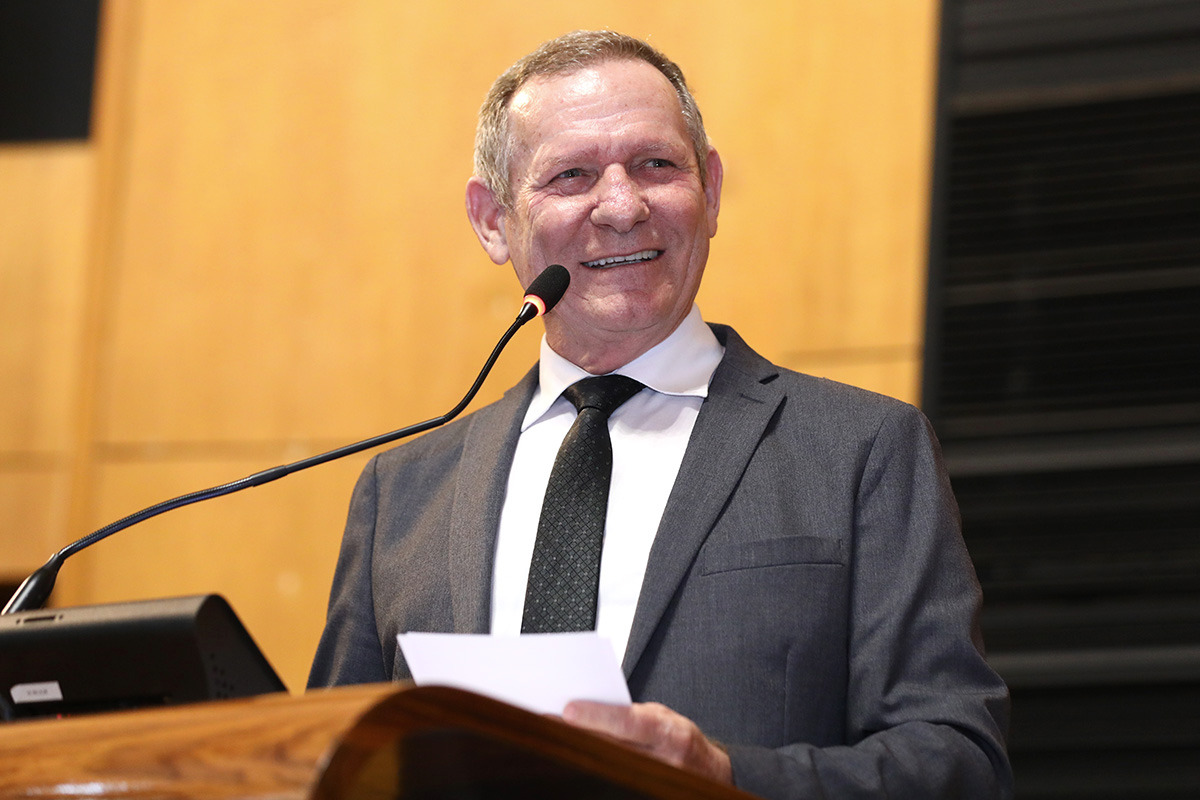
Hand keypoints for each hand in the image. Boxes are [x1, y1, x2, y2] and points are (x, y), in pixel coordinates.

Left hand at [562, 700, 732, 784]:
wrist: (709, 774)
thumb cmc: (678, 739)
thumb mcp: (662, 718)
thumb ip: (631, 716)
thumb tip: (585, 710)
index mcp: (670, 733)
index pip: (629, 722)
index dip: (598, 716)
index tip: (568, 709)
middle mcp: (665, 761)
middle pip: (611, 748)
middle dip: (577, 734)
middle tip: (544, 722)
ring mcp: (655, 783)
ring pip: (607, 768)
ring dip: (577, 753)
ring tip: (550, 740)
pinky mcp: (645, 795)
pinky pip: (610, 783)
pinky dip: (589, 770)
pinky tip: (569, 761)